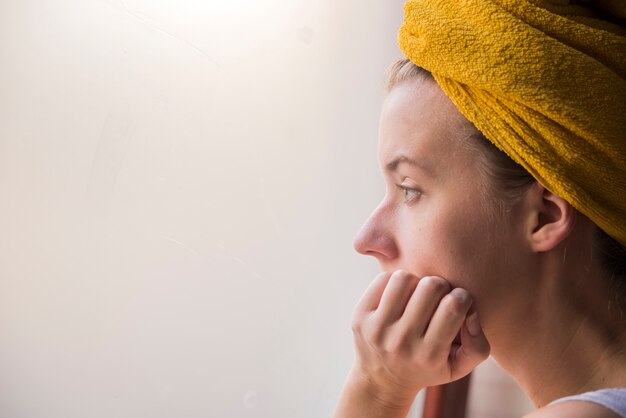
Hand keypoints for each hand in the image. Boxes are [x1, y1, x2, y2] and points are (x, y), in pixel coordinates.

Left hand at [350, 270, 489, 404]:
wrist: (382, 381)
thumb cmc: (428, 367)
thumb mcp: (459, 367)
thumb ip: (478, 345)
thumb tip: (471, 312)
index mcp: (429, 354)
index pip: (454, 306)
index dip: (462, 296)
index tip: (458, 302)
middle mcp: (401, 342)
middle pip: (430, 287)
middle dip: (440, 285)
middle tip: (437, 297)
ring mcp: (377, 328)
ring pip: (404, 278)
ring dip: (416, 281)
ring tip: (417, 295)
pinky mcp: (360, 316)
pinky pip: (382, 279)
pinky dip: (394, 281)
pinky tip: (400, 296)